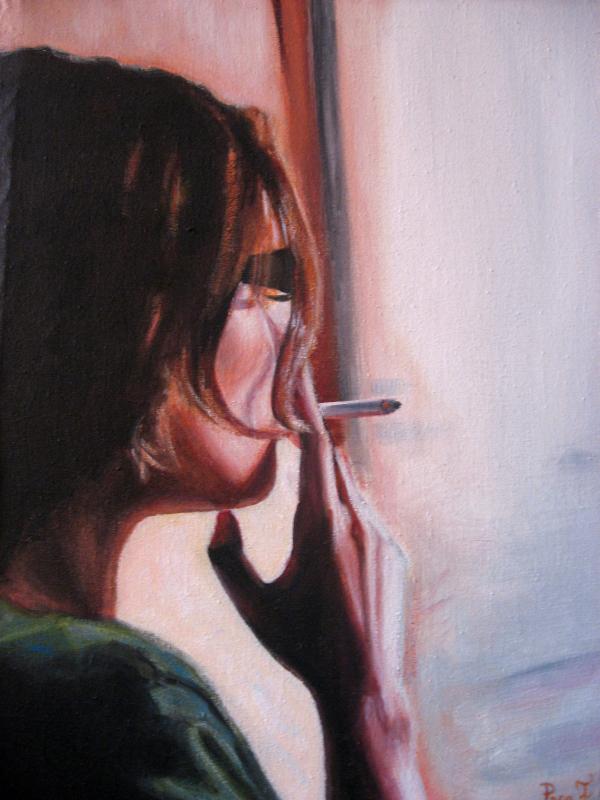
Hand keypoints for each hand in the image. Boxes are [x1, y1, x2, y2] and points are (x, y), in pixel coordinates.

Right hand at [209, 367, 423, 798]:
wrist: (365, 685)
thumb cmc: (303, 646)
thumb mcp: (253, 606)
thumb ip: (226, 558)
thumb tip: (222, 517)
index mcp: (321, 526)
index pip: (315, 448)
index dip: (306, 408)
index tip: (298, 374)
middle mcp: (358, 521)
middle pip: (334, 461)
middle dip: (312, 441)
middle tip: (292, 425)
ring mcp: (382, 536)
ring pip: (352, 488)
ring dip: (327, 484)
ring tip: (307, 513)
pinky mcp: (395, 552)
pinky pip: (367, 514)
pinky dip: (345, 511)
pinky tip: (331, 548)